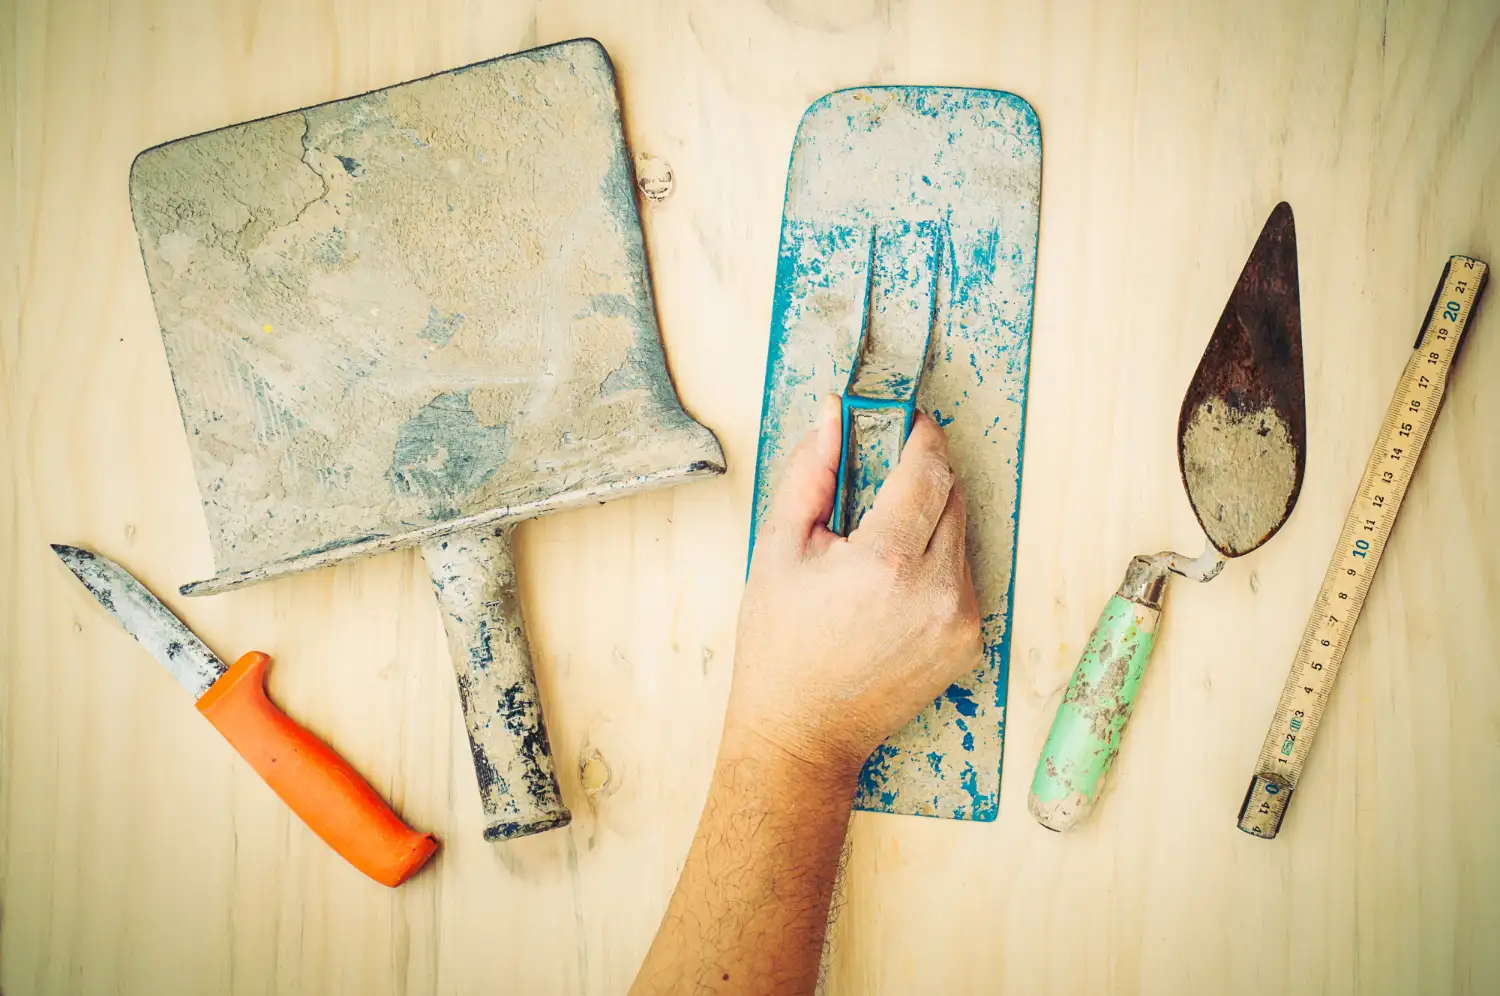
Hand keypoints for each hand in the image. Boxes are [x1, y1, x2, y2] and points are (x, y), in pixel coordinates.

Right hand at [727, 396, 982, 777]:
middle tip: (881, 473)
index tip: (904, 421)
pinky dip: (935, 562)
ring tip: (878, 541)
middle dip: (921, 473)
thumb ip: (810, 473)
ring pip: (961, 533)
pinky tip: (892, 584)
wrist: (803, 733)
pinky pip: (963, 575)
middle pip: (953, 495)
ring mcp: (962, 620)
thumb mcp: (778, 548)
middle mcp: (937, 591)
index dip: (918, 434)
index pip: (927, 469)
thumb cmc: (780, 646)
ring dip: (928, 518)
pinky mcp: (971, 642)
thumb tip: (832, 416)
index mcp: (885, 563)